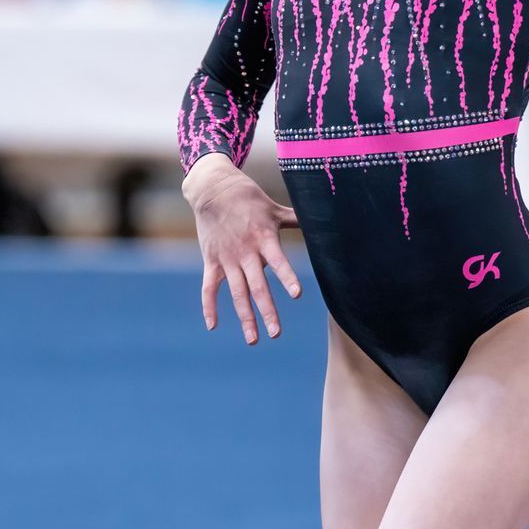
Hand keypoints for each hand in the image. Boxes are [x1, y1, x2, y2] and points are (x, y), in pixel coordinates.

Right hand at [184, 155, 302, 345]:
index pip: (278, 261)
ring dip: (245, 317)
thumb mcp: (274, 208)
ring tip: (253, 340)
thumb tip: (320, 218)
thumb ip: (295, 218)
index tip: (296, 294)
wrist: (212, 189)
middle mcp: (245, 253)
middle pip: (257, 287)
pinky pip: (208, 288)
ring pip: (236, 294)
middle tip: (276, 334)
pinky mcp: (212, 261)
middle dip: (267, 311)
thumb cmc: (248, 197)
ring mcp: (227, 259)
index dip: (287, 277)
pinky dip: (209, 307)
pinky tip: (213, 326)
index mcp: (263, 239)